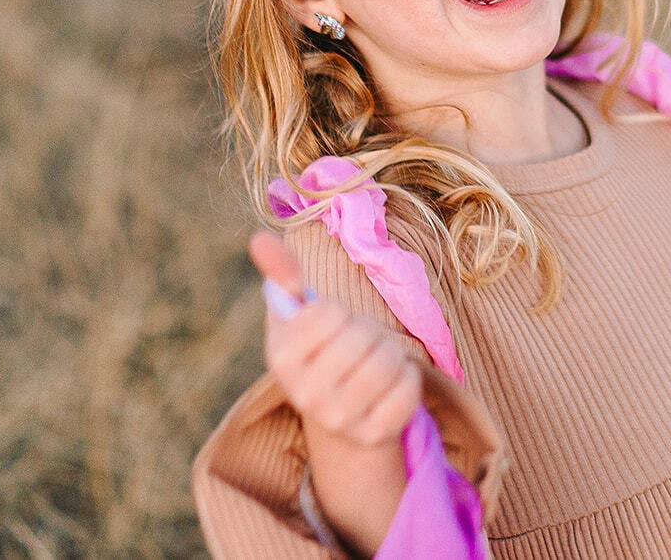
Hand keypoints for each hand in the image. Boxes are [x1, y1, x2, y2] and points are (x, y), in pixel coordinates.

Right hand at [250, 230, 422, 449]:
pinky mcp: (376, 434)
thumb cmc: (319, 351)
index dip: (337, 312)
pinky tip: (390, 384)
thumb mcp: (296, 315)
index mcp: (281, 359)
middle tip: (358, 345)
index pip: (329, 312)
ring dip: (391, 351)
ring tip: (375, 360)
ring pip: (390, 360)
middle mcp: (305, 395)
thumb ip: (282, 275)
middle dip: (368, 330)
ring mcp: (340, 420)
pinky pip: (410, 387)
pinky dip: (408, 377)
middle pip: (363, 335)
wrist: (337, 414)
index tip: (330, 328)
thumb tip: (260, 237)